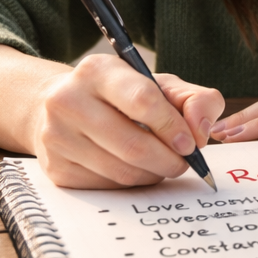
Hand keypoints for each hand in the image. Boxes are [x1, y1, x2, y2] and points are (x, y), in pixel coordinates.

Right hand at [31, 55, 224, 187]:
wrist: (64, 106)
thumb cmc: (122, 94)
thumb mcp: (160, 84)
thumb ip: (194, 99)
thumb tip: (201, 131)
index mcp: (97, 70)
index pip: (142, 100)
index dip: (172, 126)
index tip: (190, 143)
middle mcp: (68, 100)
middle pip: (132, 144)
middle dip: (168, 159)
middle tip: (184, 163)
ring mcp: (57, 136)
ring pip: (121, 170)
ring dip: (153, 173)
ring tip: (164, 164)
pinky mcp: (56, 169)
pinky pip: (107, 186)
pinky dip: (132, 183)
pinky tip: (138, 170)